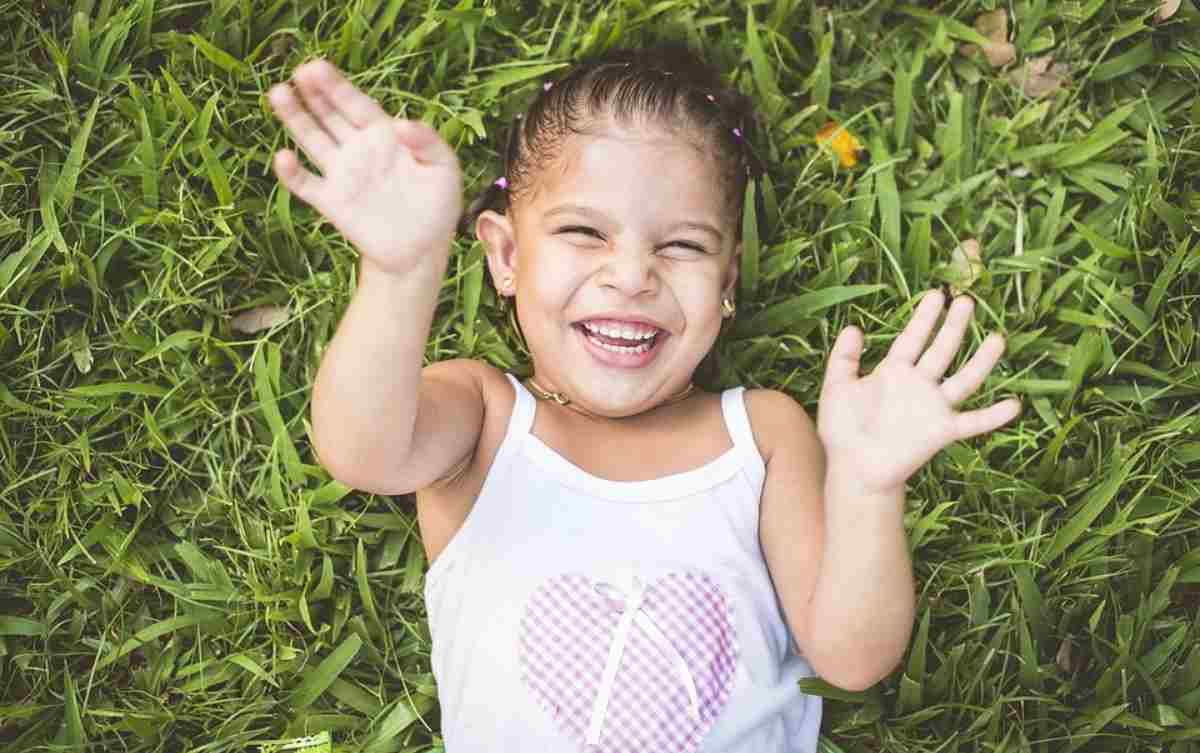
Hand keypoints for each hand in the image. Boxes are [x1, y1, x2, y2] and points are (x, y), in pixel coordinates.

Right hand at [267, 59, 462, 275]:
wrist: (422, 249)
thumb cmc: (437, 203)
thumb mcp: (444, 168)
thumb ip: (428, 142)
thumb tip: (402, 123)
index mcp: (383, 134)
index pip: (356, 104)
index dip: (337, 86)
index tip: (316, 67)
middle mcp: (357, 148)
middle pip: (329, 115)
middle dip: (314, 94)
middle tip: (299, 72)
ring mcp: (342, 173)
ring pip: (312, 140)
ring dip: (295, 118)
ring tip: (278, 94)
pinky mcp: (331, 201)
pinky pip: (305, 183)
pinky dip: (292, 173)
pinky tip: (284, 157)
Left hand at [817, 288, 1021, 495]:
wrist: (853, 469)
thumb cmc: (842, 430)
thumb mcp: (836, 388)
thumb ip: (843, 358)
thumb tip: (853, 326)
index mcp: (893, 372)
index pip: (913, 338)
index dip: (925, 317)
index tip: (937, 294)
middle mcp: (918, 385)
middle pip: (941, 350)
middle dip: (954, 326)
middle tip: (967, 301)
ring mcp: (933, 407)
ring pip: (964, 379)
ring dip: (981, 361)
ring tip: (998, 338)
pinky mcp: (942, 431)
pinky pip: (973, 422)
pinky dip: (993, 416)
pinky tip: (1014, 405)